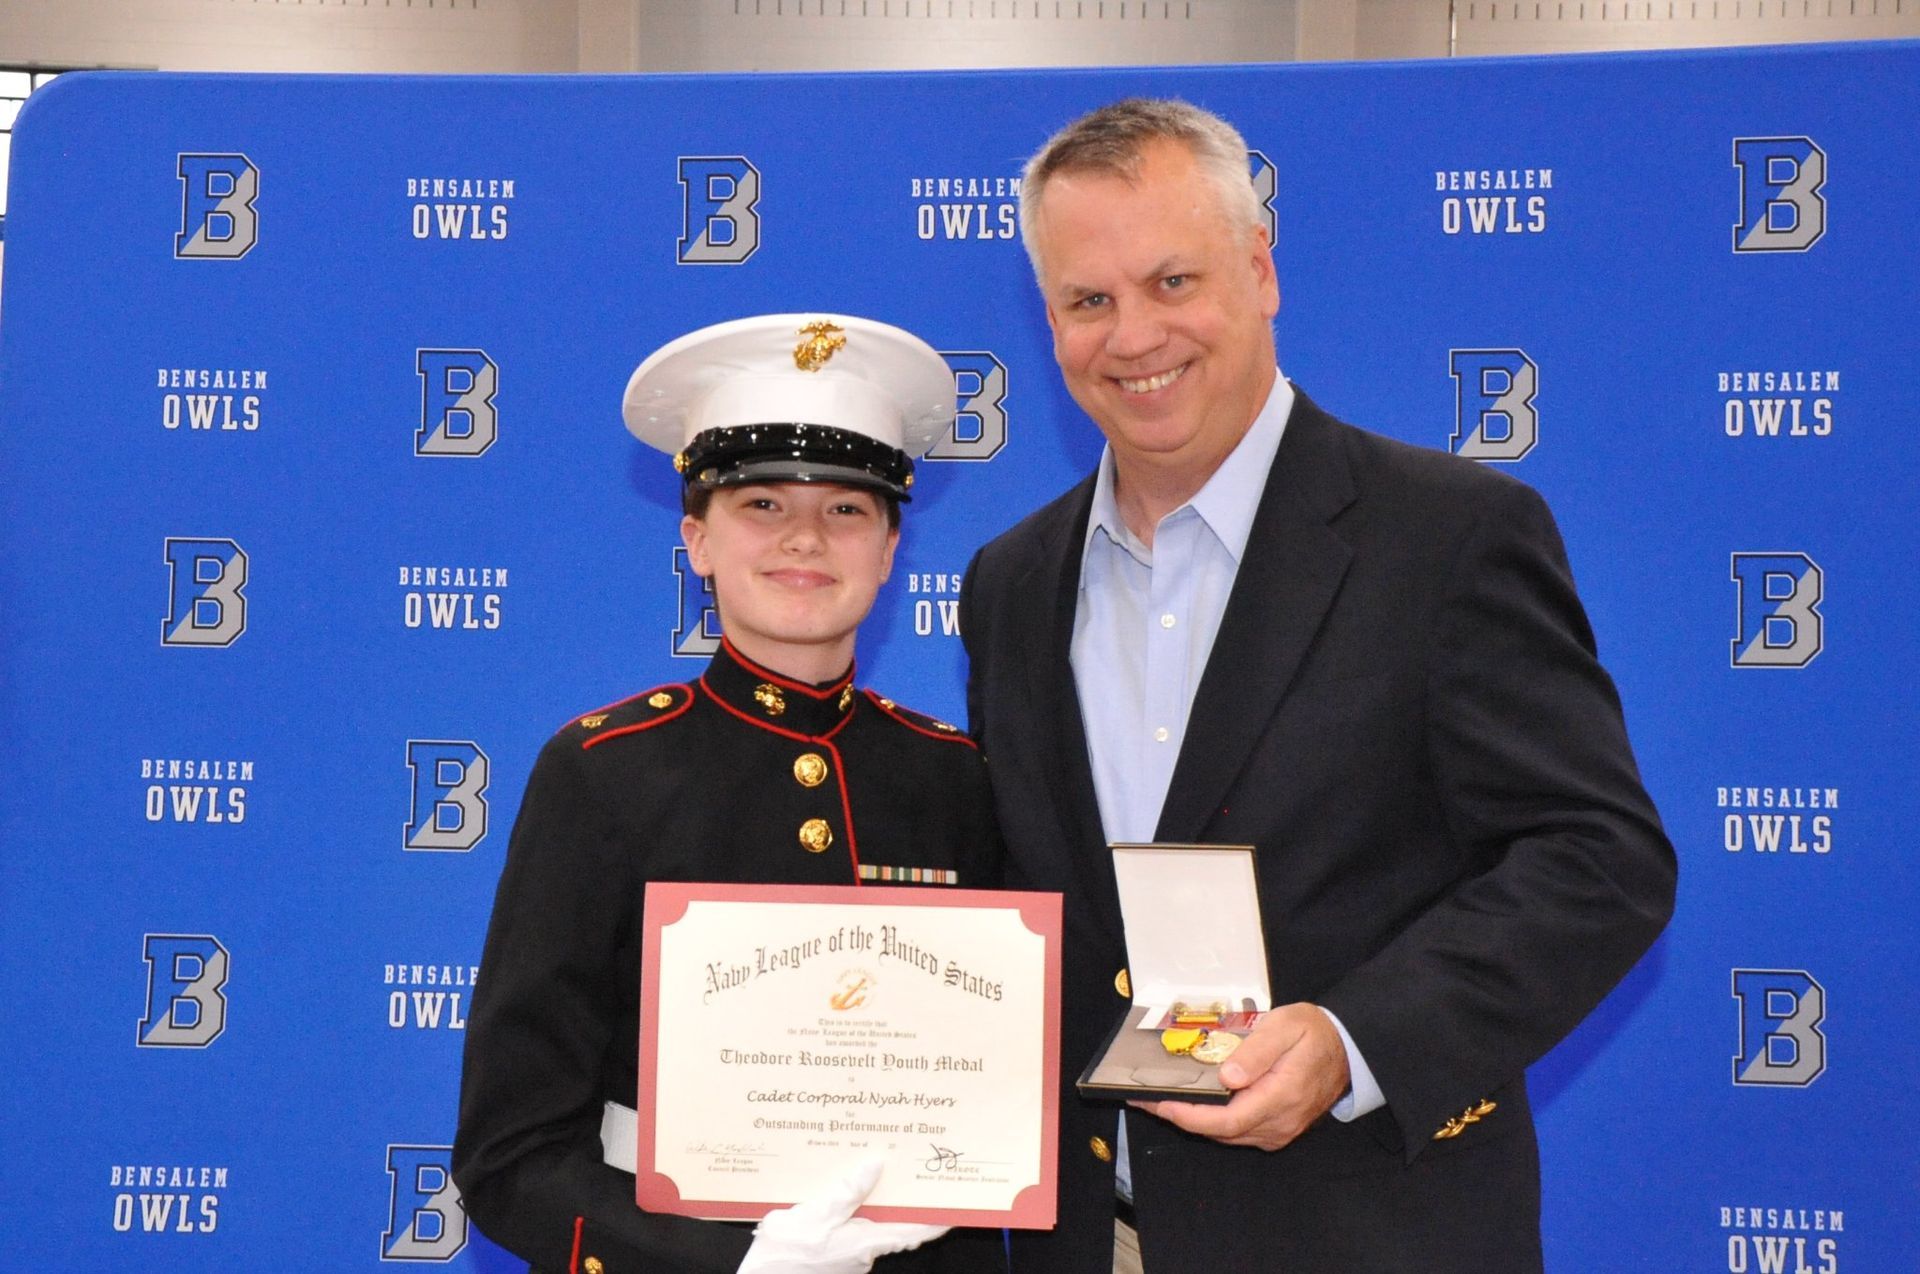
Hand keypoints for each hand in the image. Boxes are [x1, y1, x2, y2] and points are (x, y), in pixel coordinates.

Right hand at [736, 1157, 948, 1273]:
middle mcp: (863, 1253)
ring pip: (870, 1227)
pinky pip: (851, 1232)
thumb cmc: (784, 1254)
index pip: (914, 1231)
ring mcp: (848, 1258)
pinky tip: (839, 1198)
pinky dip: (852, 1215)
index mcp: (864, 1242)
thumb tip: (875, 1165)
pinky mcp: (834, 1258)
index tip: (956, 1207)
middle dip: (903, 1203)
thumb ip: (846, 1191)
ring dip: (873, 1206)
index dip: (936, 1220)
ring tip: (871, 1176)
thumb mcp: (813, 1214)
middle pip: (895, 1226)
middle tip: (911, 1176)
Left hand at [1135, 1002, 1350, 1150]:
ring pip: (1227, 1134)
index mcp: (1281, 1097)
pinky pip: (1237, 1130)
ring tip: (1160, 1098)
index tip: (1162, 1104)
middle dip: (1180, 1117)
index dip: (1191, 1117)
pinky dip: (1211, 1120)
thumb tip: (1227, 1076)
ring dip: (1193, 1119)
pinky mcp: (1276, 1129)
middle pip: (1221, 1132)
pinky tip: (1193, 1102)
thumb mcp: (1286, 1026)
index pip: (1228, 1120)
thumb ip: (1258, 1051)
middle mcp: (1279, 1122)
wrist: (1346, 1049)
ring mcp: (1279, 1130)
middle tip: (1145, 1098)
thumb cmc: (1313, 1033)